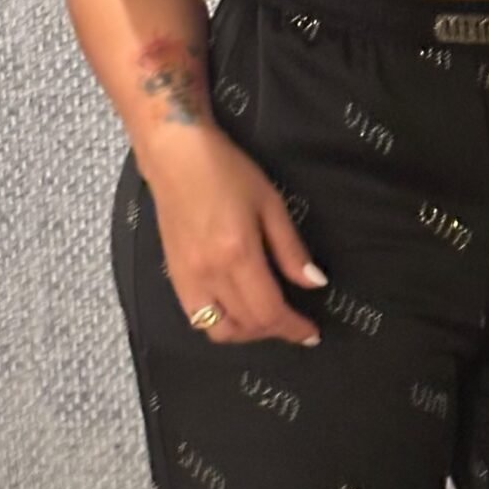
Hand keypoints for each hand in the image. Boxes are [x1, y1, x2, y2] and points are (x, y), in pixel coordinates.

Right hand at [149, 136, 327, 346]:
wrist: (175, 155)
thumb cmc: (227, 171)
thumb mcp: (270, 204)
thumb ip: (291, 250)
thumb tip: (315, 283)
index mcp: (238, 255)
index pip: (269, 311)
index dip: (293, 328)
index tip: (311, 333)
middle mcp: (209, 274)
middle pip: (246, 325)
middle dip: (275, 331)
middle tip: (294, 322)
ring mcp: (186, 278)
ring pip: (218, 331)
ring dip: (246, 333)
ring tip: (265, 319)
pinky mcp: (173, 275)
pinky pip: (196, 318)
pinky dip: (220, 323)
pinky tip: (236, 308)